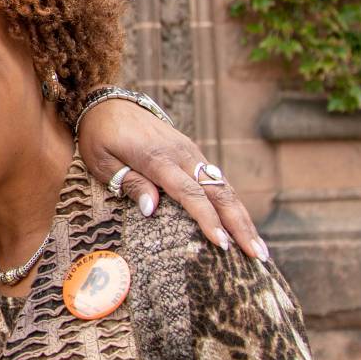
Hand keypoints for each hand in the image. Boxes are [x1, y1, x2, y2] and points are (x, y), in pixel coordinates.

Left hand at [76, 99, 266, 258]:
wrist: (110, 103)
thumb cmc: (101, 136)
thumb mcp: (103, 160)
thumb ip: (129, 182)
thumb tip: (152, 209)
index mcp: (158, 158)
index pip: (189, 193)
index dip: (207, 220)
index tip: (222, 244)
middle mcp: (182, 155)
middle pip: (219, 193)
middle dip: (241, 226)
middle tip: (258, 257)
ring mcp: (192, 153)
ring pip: (225, 188)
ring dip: (243, 219)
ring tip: (259, 250)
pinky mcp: (193, 155)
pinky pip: (218, 182)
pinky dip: (232, 206)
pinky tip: (241, 227)